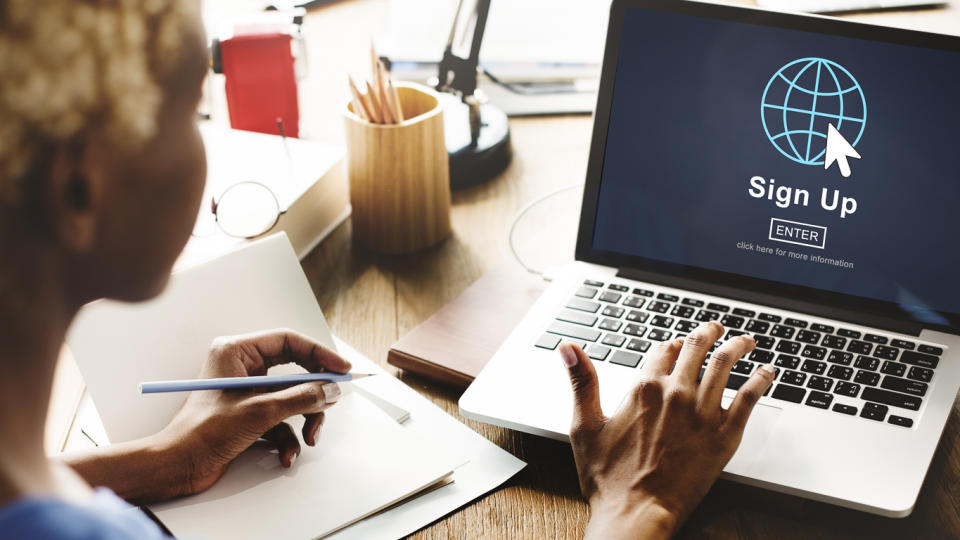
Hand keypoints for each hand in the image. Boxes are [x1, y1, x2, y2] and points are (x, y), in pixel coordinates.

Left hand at [157, 329, 350, 495]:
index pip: (288, 341)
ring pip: (291, 397)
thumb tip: (329, 390)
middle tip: (330, 402)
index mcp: (236, 352)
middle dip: (312, 394)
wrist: (177, 467)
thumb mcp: (260, 412)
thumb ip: (300, 398)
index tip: (341, 369)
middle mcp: (241, 367)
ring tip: (308, 438)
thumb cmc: (201, 433)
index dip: (319, 354)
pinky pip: (281, 419)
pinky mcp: (248, 414)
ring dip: (303, 420)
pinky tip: (286, 454)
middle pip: (294, 371)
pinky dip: (288, 438)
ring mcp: (246, 392)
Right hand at [560, 322, 774, 539]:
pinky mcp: (724, 435)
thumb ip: (581, 382)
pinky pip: (749, 397)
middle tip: (716, 328)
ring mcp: (702, 413)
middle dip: (708, 333)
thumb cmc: (608, 479)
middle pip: (697, 348)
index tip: (678, 343)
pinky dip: (761, 379)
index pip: (664, 349)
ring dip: (738, 346)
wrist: (637, 513)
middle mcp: (675, 393)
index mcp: (643, 388)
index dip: (672, 343)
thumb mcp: (584, 426)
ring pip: (725, 364)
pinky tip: (767, 372)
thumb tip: (568, 347)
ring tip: (745, 340)